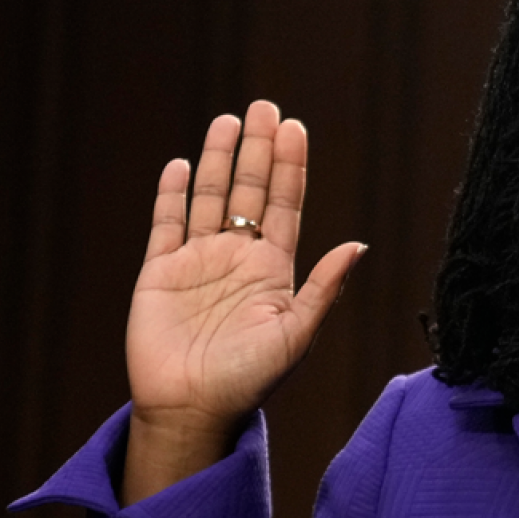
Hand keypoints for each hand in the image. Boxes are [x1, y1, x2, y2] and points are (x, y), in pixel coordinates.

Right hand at [121, 101, 363, 503]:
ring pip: (210, 199)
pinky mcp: (159, 273)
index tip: (295, 128)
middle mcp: (237, 257)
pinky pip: (166, 224)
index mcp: (273, 269)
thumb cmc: (252, 380)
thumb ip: (324, 287)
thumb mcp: (297, 333)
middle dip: (257, 149)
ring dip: (219, 160)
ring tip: (229, 121)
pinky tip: (183, 165)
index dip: (289, 167)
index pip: (284, 205)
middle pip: (249, 191)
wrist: (194, 411)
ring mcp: (198, 262)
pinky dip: (173, 194)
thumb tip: (359, 245)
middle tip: (265, 106)